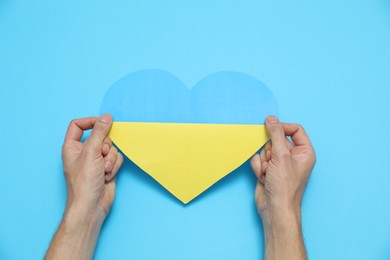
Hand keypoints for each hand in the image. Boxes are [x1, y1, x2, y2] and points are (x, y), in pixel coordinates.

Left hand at [62, 114, 122, 220]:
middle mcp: (84, 152)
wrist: (92, 206)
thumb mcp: (91, 153)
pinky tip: (108, 176)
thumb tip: (107, 117)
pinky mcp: (107, 168)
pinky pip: (117, 158)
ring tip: (104, 171)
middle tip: (103, 156)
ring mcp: (96, 160)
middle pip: (101, 136)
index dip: (91, 122)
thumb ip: (100, 132)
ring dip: (111, 159)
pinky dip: (115, 167)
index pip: (78, 125)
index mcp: (72, 146)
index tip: (103, 123)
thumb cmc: (84, 182)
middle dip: (106, 147)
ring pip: (111, 148)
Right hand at [250, 116, 315, 259]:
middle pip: (275, 139)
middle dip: (269, 150)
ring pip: (265, 149)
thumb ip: (275, 134)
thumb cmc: (285, 186)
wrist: (275, 209)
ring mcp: (280, 163)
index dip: (282, 128)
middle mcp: (293, 156)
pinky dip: (258, 167)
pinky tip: (262, 177)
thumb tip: (270, 118)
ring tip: (268, 173)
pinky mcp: (268, 169)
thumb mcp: (281, 156)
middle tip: (272, 162)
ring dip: (263, 160)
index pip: (295, 130)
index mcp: (304, 152)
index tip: (270, 129)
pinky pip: (258, 159)